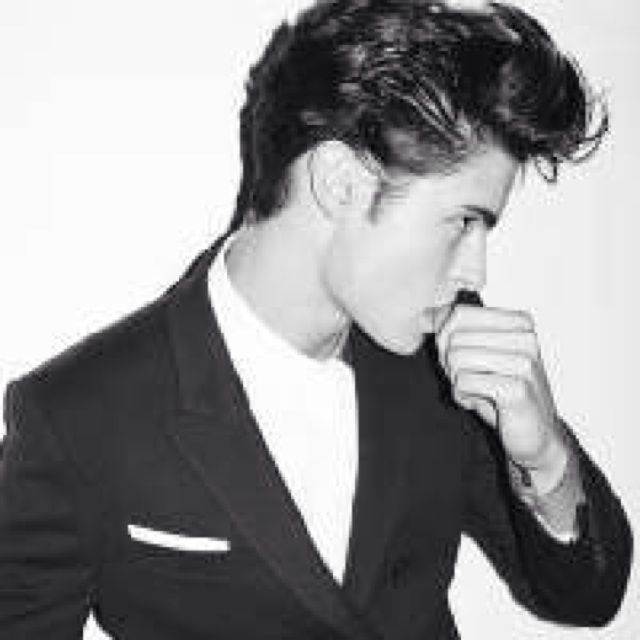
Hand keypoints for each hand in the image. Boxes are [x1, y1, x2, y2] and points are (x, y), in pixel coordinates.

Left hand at [435, 303, 567, 481]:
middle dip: (451, 364)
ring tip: (479, 390)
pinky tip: (483, 402)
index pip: (459, 313)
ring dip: (457, 381)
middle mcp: (526, 338)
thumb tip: (423, 315)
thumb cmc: (503, 392)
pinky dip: (463, 396)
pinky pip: (463, 382)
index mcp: (519, 323)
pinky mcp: (517, 389)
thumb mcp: (475, 353)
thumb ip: (451, 329)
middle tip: (473, 380)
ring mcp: (524, 362)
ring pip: (456, 357)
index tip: (465, 359)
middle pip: (453, 337)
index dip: (447, 340)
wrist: (536, 434)